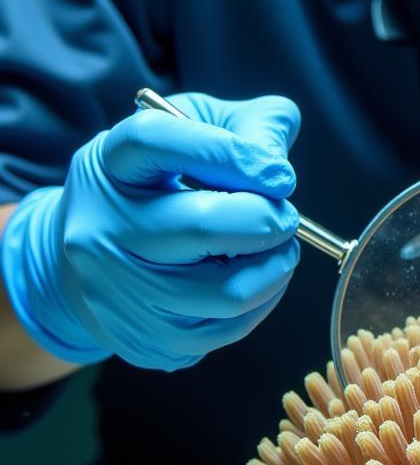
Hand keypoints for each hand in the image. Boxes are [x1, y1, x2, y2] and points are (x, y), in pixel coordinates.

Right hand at [1, 92, 300, 370]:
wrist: (89, 264)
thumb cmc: (160, 186)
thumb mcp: (193, 131)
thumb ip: (249, 125)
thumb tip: (276, 156)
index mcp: (111, 165)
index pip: (157, 142)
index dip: (232, 154)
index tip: (280, 174)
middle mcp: (105, 230)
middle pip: (204, 226)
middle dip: (268, 220)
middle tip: (285, 216)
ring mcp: (122, 292)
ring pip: (228, 291)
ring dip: (276, 266)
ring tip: (277, 247)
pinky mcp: (147, 339)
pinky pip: (232, 327)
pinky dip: (265, 299)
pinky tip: (257, 277)